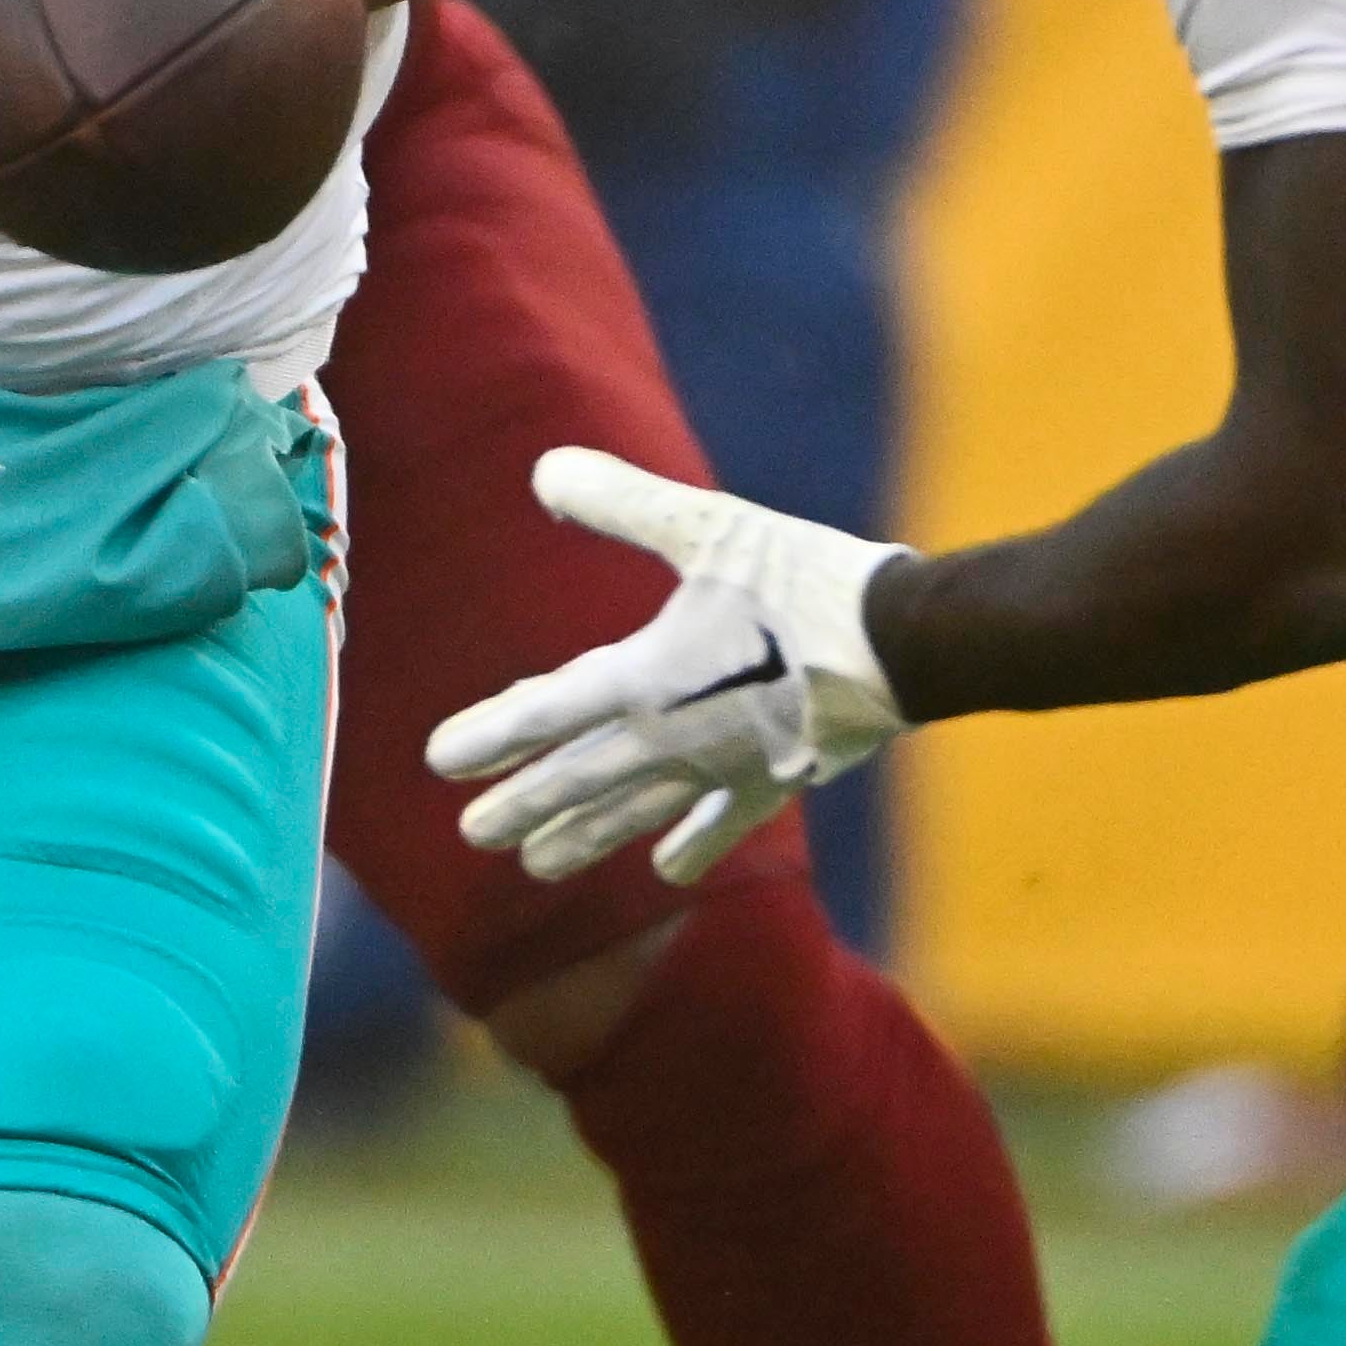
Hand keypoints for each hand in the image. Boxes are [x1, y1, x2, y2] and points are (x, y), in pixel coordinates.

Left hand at [424, 447, 905, 886]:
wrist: (907, 643)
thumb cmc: (805, 578)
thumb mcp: (709, 525)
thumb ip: (622, 502)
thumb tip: (542, 471)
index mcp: (646, 677)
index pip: (545, 713)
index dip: (489, 734)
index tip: (438, 760)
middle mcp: (671, 737)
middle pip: (579, 777)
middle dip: (523, 803)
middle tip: (473, 834)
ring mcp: (722, 767)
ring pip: (636, 810)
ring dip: (585, 837)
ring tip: (538, 864)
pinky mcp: (775, 778)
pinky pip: (720, 822)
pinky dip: (692, 845)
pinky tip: (667, 874)